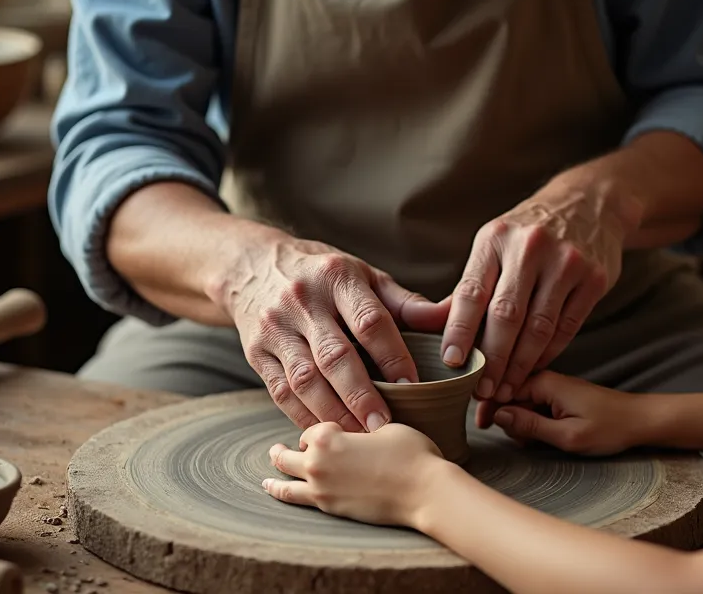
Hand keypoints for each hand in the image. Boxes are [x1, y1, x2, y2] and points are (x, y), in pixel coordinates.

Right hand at [223, 237, 448, 432]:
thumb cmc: (323, 276)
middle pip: (334, 356)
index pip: (369, 321)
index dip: (392, 356)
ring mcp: (274, 328)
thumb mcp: (364, 275)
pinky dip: (304, 417)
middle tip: (384, 425)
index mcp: (337, 277)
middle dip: (361, 395)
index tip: (412, 386)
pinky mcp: (255, 352)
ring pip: (304, 379)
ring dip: (333, 412)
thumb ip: (405, 303)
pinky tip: (326, 432)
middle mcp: (302, 301)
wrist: (251, 267)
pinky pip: (280, 392)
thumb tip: (450, 317)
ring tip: (359, 436)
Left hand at [263, 421, 445, 526]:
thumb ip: (363, 426)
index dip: (321, 431)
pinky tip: (280, 494)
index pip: (311, 431)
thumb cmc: (411, 454)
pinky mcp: (329, 509)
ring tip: (266, 480)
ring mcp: (320, 489)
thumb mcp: (386, 427)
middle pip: (288, 455)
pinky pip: (297, 501)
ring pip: (285, 482)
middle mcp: (316, 462)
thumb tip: (358, 428)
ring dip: (273, 479)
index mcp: (327, 437)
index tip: (331, 434)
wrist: (424, 491)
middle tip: (276, 450)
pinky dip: (284, 495)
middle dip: (282, 451)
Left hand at [442, 185, 636, 403]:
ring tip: (505, 389)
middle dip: (492, 360)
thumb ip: (469, 287)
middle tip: (481, 392)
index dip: (460, 331)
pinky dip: (547, 354)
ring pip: (538, 328)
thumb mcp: (495, 245)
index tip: (452, 363)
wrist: (589, 203)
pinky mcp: (594, 278)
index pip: (472, 292)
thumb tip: (428, 328)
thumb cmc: (529, 234)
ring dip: (519, 366)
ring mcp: (566, 261)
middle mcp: (530, 246)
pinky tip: (532, 369)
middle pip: (506, 316)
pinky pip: (566, 327)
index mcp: (495, 238)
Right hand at [483, 370, 643, 455]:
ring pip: (520, 404)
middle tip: (522, 442)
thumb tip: (498, 416)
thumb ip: (530, 426)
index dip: (488, 408)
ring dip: (520, 424)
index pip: (501, 389)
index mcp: (545, 382)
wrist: (640, 421)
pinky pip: (533, 407)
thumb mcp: (568, 435)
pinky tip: (542, 437)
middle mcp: (546, 379)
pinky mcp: (558, 396)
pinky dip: (532, 422)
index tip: (482, 428)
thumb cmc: (610, 428)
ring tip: (536, 442)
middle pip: (508, 396)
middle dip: (507, 420)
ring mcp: (552, 387)